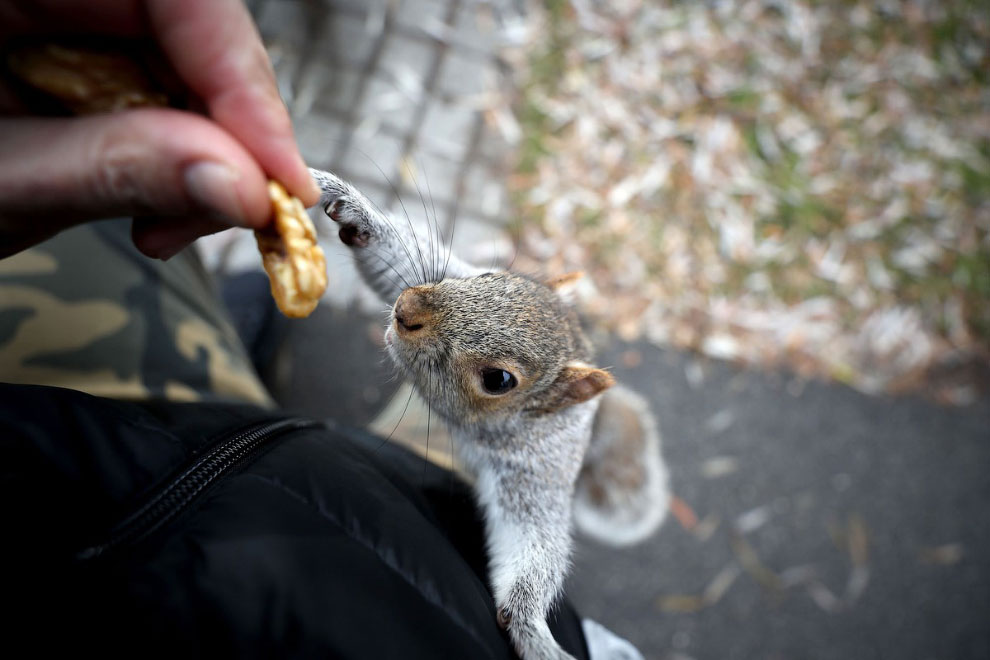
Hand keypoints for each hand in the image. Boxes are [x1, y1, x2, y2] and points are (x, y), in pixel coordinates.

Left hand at [0, 0, 319, 258]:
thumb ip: (114, 172)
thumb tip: (242, 185)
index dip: (238, 73)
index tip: (278, 171)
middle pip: (182, 19)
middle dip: (228, 120)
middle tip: (238, 208)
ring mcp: (51, 8)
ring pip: (180, 51)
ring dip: (206, 141)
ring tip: (175, 218)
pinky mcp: (70, 41)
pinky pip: (153, 74)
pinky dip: (175, 141)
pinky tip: (159, 192)